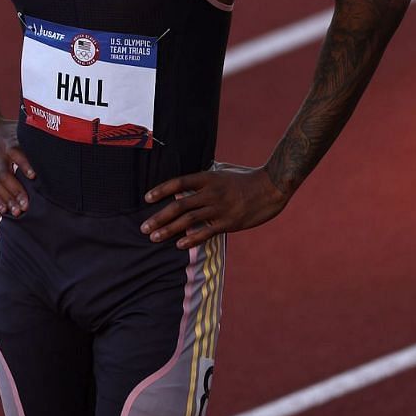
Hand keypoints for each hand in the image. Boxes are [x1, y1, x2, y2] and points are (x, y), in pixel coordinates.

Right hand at [0, 118, 35, 216]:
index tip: (34, 176)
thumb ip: (34, 138)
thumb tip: (59, 142)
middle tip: (26, 206)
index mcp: (8, 143)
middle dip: (15, 191)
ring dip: (6, 199)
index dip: (24, 165)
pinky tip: (3, 210)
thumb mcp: (19, 129)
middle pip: (4, 174)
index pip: (16, 154)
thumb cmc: (6, 129)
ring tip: (17, 212)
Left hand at [140, 162, 289, 248]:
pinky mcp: (229, 222)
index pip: (178, 183)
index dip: (161, 190)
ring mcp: (220, 208)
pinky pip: (206, 232)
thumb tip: (188, 182)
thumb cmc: (246, 177)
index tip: (146, 199)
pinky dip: (191, 239)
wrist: (272, 186)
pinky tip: (179, 244)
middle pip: (178, 205)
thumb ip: (205, 177)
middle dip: (159, 217)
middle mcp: (210, 193)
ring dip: (169, 229)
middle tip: (144, 227)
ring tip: (154, 237)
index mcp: (207, 178)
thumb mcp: (223, 170)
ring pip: (188, 220)